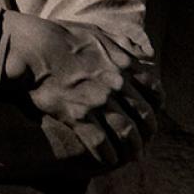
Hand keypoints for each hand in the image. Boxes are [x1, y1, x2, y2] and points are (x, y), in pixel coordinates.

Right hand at [1, 11, 158, 167]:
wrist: (35, 47)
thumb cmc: (64, 37)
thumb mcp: (100, 33)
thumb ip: (124, 44)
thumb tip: (144, 54)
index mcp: (124, 64)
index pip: (154, 90)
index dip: (157, 106)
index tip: (153, 114)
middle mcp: (116, 84)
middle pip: (144, 116)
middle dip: (148, 133)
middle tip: (145, 142)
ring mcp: (98, 101)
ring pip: (126, 132)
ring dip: (132, 149)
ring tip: (132, 158)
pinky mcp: (78, 115)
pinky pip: (101, 142)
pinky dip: (108, 155)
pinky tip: (108, 160)